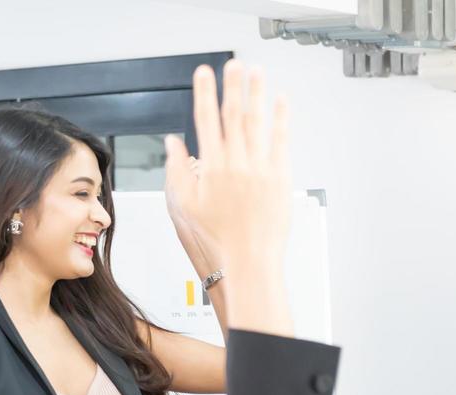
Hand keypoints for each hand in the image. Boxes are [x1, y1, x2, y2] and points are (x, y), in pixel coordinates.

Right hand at [164, 60, 292, 334]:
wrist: (247, 268)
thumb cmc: (214, 246)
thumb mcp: (181, 208)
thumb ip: (176, 171)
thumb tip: (173, 144)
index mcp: (210, 168)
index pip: (205, 120)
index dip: (204, 93)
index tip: (204, 74)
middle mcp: (237, 164)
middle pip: (233, 115)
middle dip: (232, 86)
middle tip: (233, 64)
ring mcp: (261, 171)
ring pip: (258, 122)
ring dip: (256, 94)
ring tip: (256, 72)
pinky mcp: (280, 182)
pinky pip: (282, 143)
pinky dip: (282, 120)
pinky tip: (281, 104)